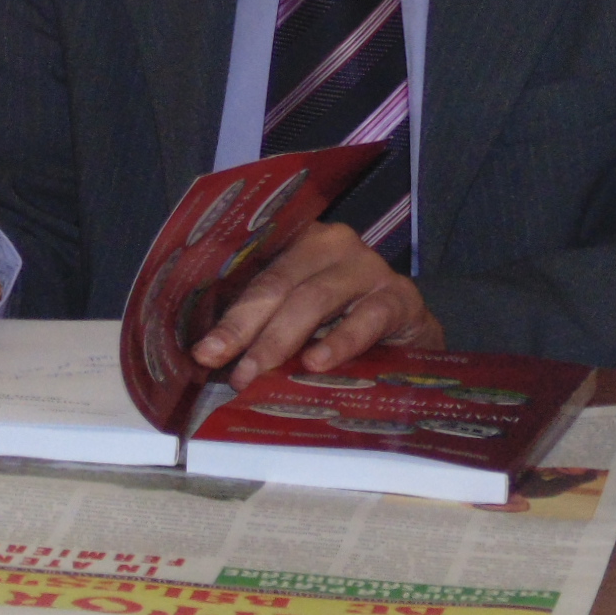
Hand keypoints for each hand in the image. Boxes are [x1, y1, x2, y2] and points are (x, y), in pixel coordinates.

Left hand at [189, 221, 444, 386]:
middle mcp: (331, 245)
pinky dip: (338, 342)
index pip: (254, 276)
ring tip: (256, 371)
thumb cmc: (345, 323)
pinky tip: (316, 364)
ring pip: (312, 298)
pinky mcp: (399, 296)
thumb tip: (215, 357)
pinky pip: (364, 318)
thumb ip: (266, 324)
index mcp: (298, 243)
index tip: (202, 352)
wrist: (413, 337)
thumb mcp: (302, 317)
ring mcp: (367, 266)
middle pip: (276, 284)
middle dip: (244, 328)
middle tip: (221, 364)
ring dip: (280, 339)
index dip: (227, 315)